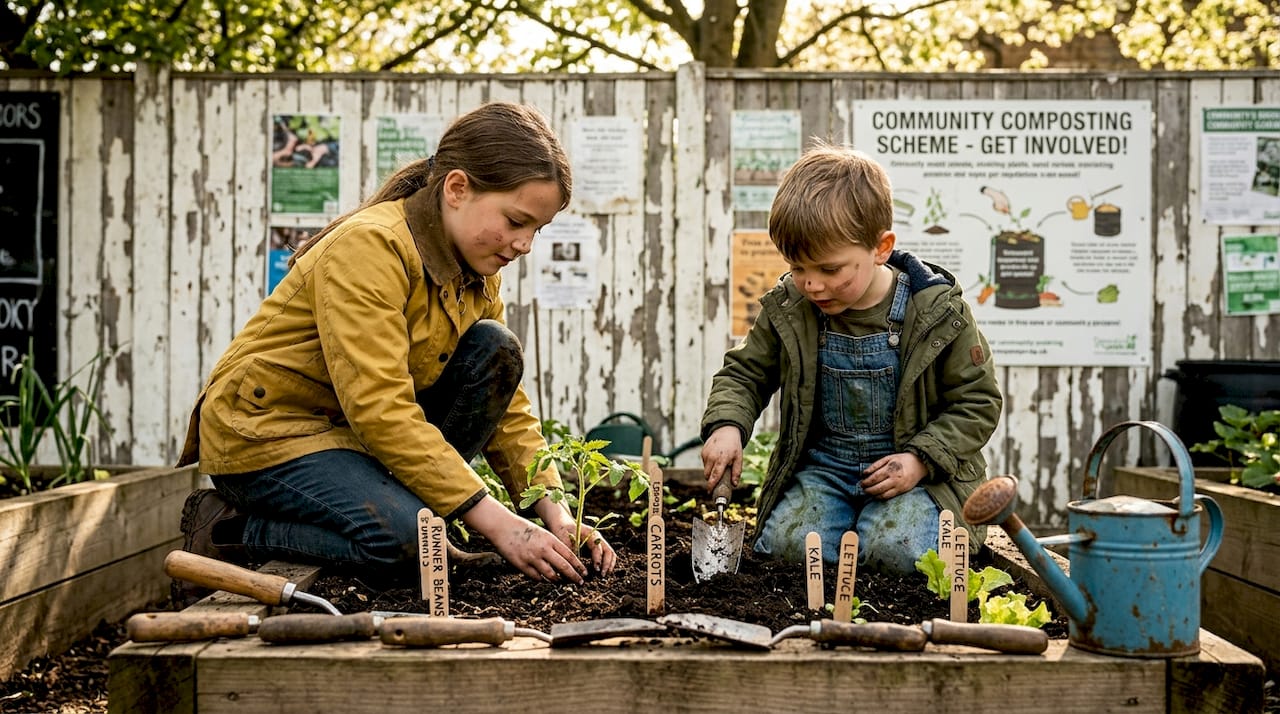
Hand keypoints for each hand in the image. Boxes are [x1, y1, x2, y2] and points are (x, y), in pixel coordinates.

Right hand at [462, 496, 586, 583]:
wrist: (503, 526)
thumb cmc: (524, 529)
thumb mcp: (542, 533)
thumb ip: (553, 546)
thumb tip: (565, 560)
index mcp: (550, 539)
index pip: (569, 555)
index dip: (578, 566)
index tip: (584, 573)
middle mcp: (543, 549)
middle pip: (563, 567)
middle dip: (574, 576)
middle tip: (580, 583)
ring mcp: (532, 558)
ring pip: (550, 575)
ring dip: (558, 580)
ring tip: (562, 582)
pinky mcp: (522, 565)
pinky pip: (536, 577)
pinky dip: (542, 579)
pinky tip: (545, 579)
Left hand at [537, 497, 617, 575]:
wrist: (563, 525)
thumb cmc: (563, 533)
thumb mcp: (565, 542)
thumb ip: (571, 554)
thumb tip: (574, 570)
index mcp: (590, 534)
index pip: (598, 548)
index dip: (598, 560)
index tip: (596, 570)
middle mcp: (598, 538)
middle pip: (608, 551)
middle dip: (607, 564)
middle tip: (602, 575)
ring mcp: (599, 542)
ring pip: (610, 553)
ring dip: (609, 565)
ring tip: (604, 576)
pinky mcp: (598, 547)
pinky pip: (607, 555)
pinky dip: (607, 564)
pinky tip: (602, 572)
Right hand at [701, 425, 742, 489]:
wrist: (726, 431)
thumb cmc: (734, 446)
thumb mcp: (739, 458)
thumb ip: (736, 472)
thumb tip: (734, 484)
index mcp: (722, 459)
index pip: (715, 475)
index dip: (712, 485)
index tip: (710, 491)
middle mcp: (712, 457)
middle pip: (708, 475)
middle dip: (712, 479)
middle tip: (719, 477)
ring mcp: (706, 454)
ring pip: (705, 469)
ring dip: (711, 471)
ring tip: (719, 464)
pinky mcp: (703, 452)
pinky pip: (704, 463)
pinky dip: (709, 464)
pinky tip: (716, 458)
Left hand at [861, 452, 926, 498]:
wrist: (919, 464)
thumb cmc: (901, 460)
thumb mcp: (888, 458)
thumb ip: (875, 465)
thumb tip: (864, 473)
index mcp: (890, 469)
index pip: (875, 478)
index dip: (866, 482)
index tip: (861, 482)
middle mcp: (895, 478)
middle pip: (877, 487)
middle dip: (868, 489)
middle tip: (863, 488)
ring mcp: (899, 486)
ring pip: (882, 494)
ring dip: (873, 494)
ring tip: (868, 492)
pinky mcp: (902, 491)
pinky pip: (889, 497)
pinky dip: (880, 497)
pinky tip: (876, 495)